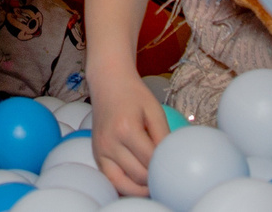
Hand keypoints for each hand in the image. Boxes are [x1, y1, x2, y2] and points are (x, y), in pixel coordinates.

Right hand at [87, 65, 166, 196]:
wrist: (108, 82)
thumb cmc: (134, 94)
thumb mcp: (155, 111)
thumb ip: (164, 138)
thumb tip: (171, 161)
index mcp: (126, 129)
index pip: (150, 161)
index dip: (165, 167)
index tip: (174, 166)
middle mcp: (109, 142)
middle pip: (138, 176)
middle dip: (155, 179)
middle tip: (167, 176)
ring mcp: (100, 151)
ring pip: (123, 185)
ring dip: (140, 188)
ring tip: (153, 183)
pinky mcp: (96, 155)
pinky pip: (111, 180)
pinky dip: (126, 185)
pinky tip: (138, 181)